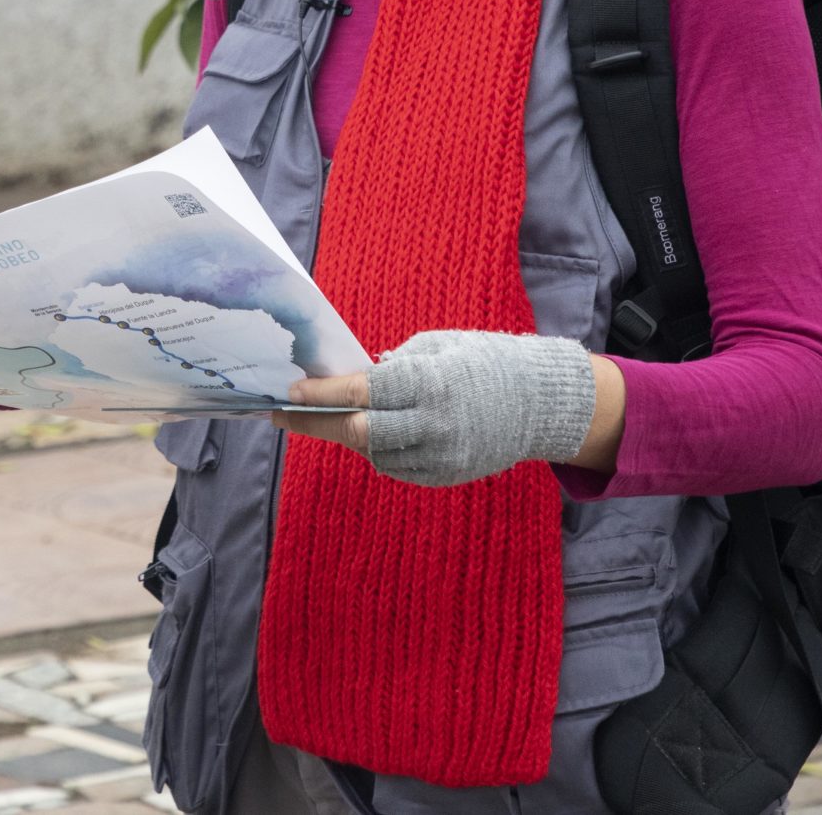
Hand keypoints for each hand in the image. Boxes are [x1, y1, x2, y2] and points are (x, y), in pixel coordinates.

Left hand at [270, 330, 602, 488]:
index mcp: (428, 382)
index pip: (359, 393)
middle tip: (280, 414)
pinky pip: (396, 467)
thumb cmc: (484, 361)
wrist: (541, 401)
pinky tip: (369, 432)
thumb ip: (392, 365)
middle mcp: (432, 424)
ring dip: (345, 435)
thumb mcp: (438, 345)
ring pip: (372, 453)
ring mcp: (440, 456)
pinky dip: (377, 450)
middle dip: (313, 423)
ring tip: (323, 418)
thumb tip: (346, 381)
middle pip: (356, 431)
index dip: (318, 395)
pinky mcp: (445, 475)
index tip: (287, 392)